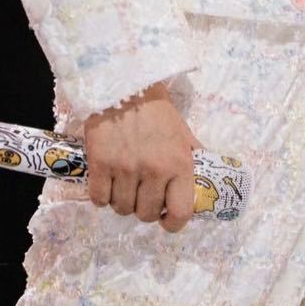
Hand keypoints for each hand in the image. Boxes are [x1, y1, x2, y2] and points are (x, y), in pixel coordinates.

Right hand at [83, 80, 204, 233]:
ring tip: (123, 183)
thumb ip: (191, 155)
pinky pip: (99, 199)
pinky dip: (102, 195)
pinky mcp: (100, 164)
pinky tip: (106, 180)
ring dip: (122, 200)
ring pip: (122, 208)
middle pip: (146, 214)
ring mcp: (125, 169)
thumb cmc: (155, 107)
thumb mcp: (181, 130)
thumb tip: (204, 176)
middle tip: (141, 191)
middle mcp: (153, 170)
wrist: (122, 82)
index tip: (165, 219)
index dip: (173, 223)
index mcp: (179, 163)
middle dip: (144, 207)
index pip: (180, 212)